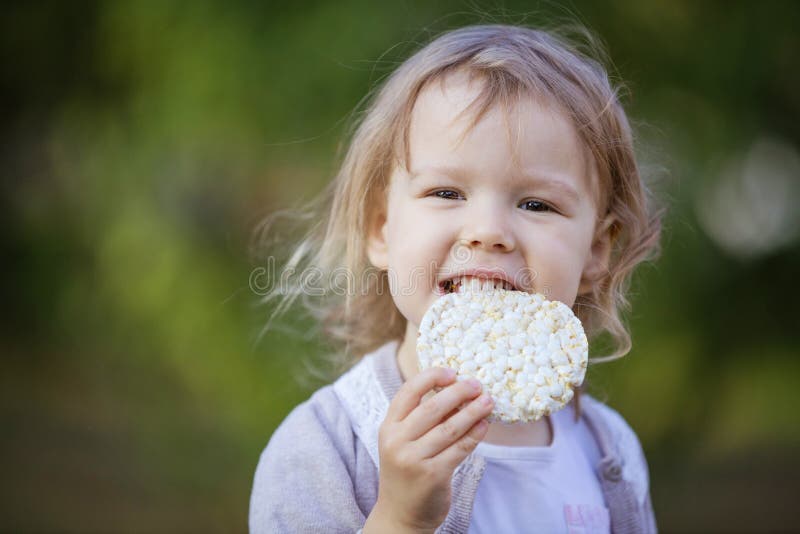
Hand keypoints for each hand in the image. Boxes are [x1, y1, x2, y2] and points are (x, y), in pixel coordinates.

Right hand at [363, 367, 493, 532]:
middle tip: (477, 385)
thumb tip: (456, 391)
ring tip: (488, 401)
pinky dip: (475, 434)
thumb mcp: (403, 442)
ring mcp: (414, 459)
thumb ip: (421, 418)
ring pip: (449, 427)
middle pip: (432, 407)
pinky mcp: (433, 475)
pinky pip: (460, 449)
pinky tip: (485, 425)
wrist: (400, 514)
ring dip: (472, 411)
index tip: (452, 372)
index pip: (409, 391)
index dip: (431, 377)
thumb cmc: (407, 470)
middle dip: (459, 392)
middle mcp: (397, 441)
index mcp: (389, 427)